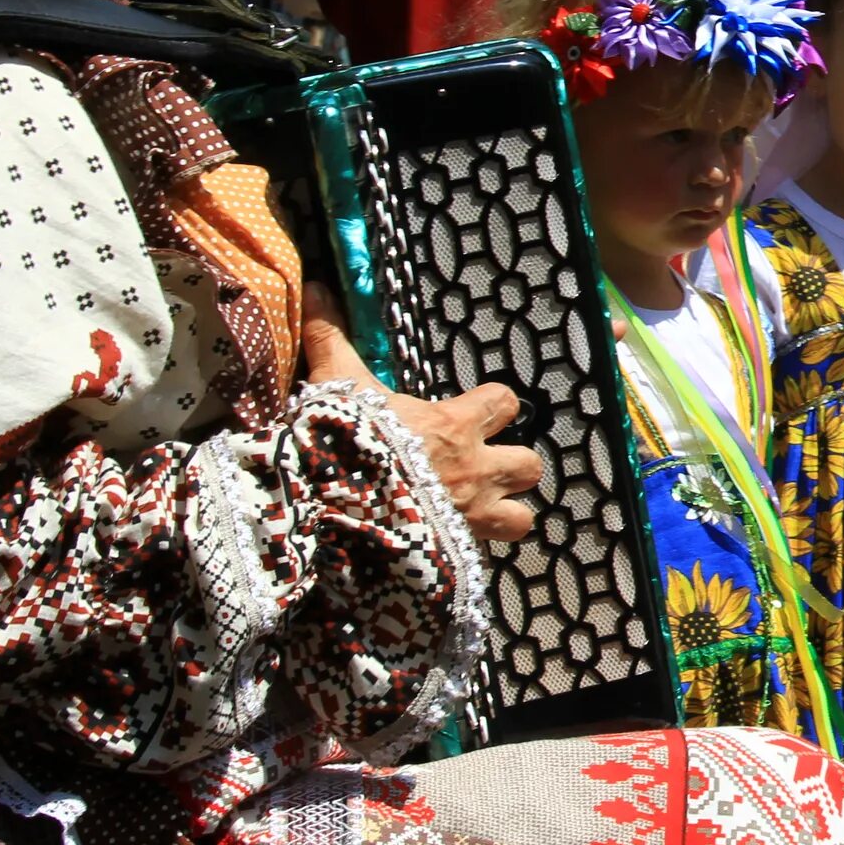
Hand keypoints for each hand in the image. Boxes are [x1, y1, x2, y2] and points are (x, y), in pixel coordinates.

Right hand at [302, 285, 541, 540]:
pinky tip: (454, 547)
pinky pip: (486, 556)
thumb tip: (314, 288)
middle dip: (513, 466)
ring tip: (482, 511)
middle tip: (485, 466)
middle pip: (530, 464)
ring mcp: (470, 516)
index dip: (496, 404)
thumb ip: (331, 338)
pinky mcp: (456, 553)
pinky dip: (476, 550)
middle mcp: (473, 470)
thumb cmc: (341, 443)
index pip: (506, 402)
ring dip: (507, 514)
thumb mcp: (336, 386)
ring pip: (522, 519)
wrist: (326, 511)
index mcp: (453, 425)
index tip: (481, 408)